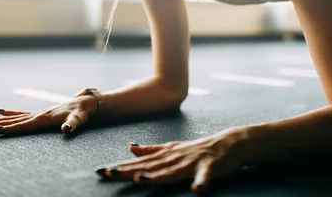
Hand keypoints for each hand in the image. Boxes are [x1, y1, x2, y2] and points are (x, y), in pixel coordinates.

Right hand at [0, 96, 96, 134]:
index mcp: (44, 118)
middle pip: (15, 120)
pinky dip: (11, 114)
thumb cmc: (80, 114)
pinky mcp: (40, 113)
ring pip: (16, 117)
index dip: (11, 127)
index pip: (24, 124)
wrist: (84, 103)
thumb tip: (67, 129)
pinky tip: (1, 112)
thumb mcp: (78, 120)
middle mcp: (38, 114)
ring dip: (1, 119)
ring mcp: (39, 113)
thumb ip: (72, 125)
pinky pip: (22, 114)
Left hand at [95, 129, 246, 192]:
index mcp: (166, 154)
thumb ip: (151, 149)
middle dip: (129, 170)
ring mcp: (192, 162)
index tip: (101, 171)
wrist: (230, 142)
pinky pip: (205, 177)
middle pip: (149, 166)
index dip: (120, 166)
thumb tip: (130, 146)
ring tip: (141, 179)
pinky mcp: (210, 168)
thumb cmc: (199, 148)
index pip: (139, 162)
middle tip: (109, 173)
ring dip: (157, 175)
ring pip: (172, 171)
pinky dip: (201, 182)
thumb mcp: (172, 147)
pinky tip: (196, 189)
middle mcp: (175, 157)